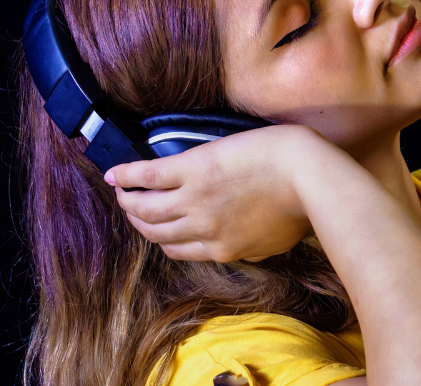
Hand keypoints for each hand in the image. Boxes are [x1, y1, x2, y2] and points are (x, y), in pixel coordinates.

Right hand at [105, 124, 325, 262]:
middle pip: (157, 231)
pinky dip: (127, 175)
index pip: (179, 249)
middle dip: (139, 220)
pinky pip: (148, 175)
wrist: (307, 175)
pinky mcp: (192, 170)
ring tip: (120, 189)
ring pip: (146, 207)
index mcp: (222, 249)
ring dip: (127, 199)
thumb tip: (244, 250)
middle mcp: (202, 229)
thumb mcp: (277, 241)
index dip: (162, 238)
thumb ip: (253, 249)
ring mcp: (194, 200)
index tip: (156, 228)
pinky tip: (114, 173)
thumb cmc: (301, 204)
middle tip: (131, 206)